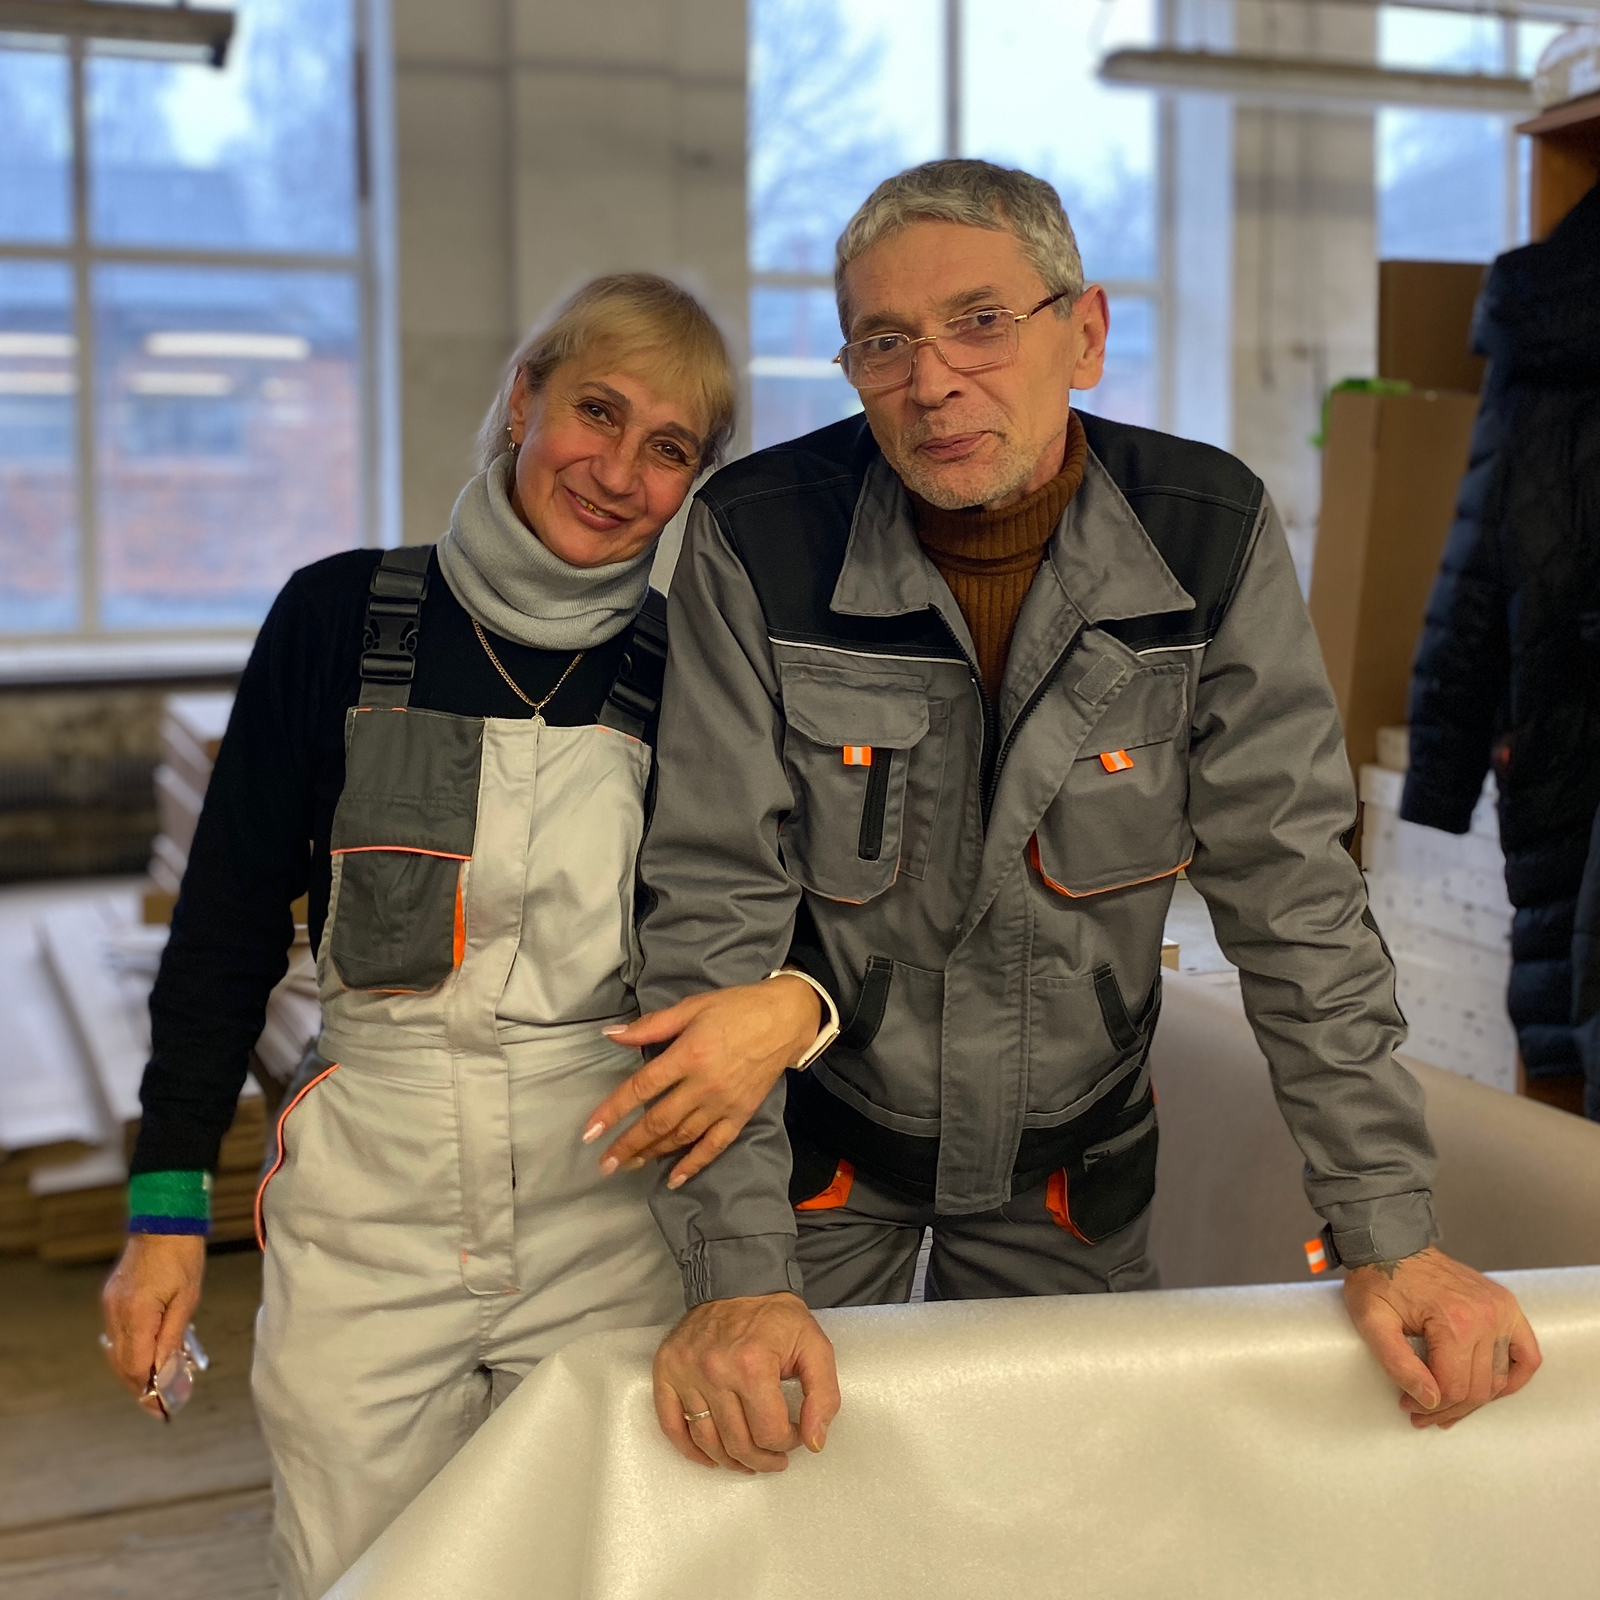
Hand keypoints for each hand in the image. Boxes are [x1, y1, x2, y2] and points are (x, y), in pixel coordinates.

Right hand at [102, 1232, 205, 1411]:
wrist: (164, 1221)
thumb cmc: (183, 1256)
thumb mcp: (187, 1299)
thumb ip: (172, 1337)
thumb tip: (163, 1371)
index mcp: (137, 1315)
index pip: (137, 1366)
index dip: (148, 1390)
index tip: (161, 1408)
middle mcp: (116, 1313)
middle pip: (122, 1364)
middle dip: (139, 1386)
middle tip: (158, 1405)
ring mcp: (110, 1305)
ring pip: (116, 1352)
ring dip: (133, 1370)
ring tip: (155, 1385)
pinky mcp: (111, 1297)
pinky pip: (116, 1334)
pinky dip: (130, 1350)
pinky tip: (147, 1356)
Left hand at [585, 977, 822, 1188]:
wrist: (786, 1019)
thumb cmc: (736, 1007)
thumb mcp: (692, 1006)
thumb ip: (651, 1026)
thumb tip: (611, 1035)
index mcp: (688, 1055)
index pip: (642, 1088)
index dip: (613, 1110)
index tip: (590, 1131)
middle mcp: (704, 1085)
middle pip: (657, 1121)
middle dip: (627, 1144)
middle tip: (604, 1163)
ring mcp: (723, 1104)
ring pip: (681, 1136)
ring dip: (652, 1154)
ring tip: (628, 1166)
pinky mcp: (741, 1115)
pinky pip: (714, 1146)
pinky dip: (694, 1164)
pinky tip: (674, 1178)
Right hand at [653, 1291, 840, 1472]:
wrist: (737, 1281)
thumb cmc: (776, 1317)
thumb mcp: (815, 1346)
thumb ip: (823, 1395)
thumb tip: (814, 1442)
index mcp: (752, 1364)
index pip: (770, 1432)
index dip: (788, 1443)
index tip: (795, 1435)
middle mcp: (714, 1370)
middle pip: (738, 1443)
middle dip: (763, 1459)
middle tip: (775, 1458)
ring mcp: (685, 1372)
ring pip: (707, 1441)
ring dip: (731, 1461)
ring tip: (750, 1460)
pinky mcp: (666, 1371)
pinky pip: (672, 1426)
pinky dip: (690, 1450)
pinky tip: (711, 1456)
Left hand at [1342, 1245, 1540, 1428]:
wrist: (1392, 1243)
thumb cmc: (1378, 1279)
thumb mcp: (1372, 1321)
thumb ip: (1398, 1363)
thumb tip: (1429, 1400)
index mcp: (1454, 1321)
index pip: (1454, 1387)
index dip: (1431, 1407)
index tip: (1408, 1407)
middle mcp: (1486, 1317)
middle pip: (1478, 1388)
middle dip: (1450, 1409)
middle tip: (1423, 1416)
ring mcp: (1502, 1310)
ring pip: (1500, 1378)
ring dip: (1477, 1400)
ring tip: (1449, 1407)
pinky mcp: (1506, 1306)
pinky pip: (1527, 1354)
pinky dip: (1515, 1377)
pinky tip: (1492, 1390)